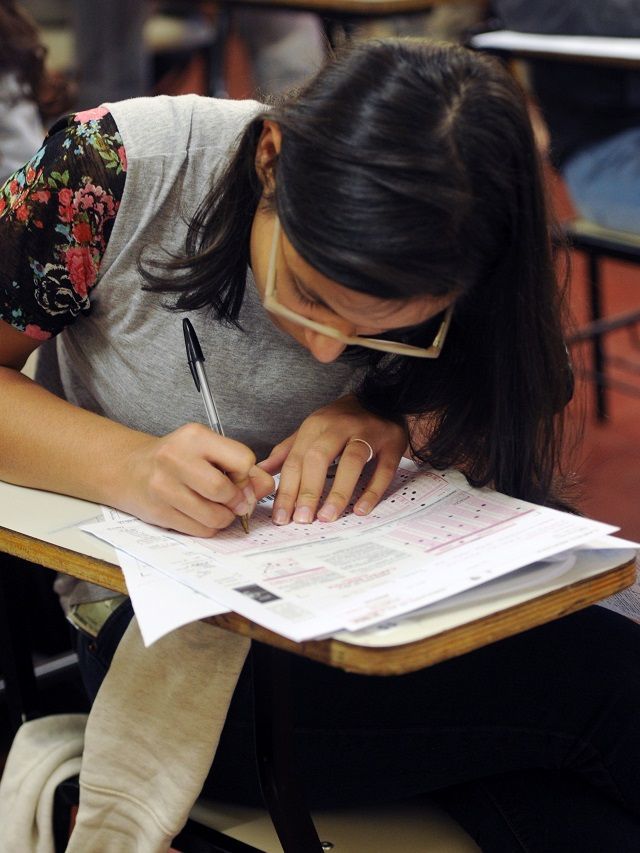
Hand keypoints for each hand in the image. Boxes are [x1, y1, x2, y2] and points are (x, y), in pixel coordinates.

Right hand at [119, 423, 273, 535]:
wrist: (129, 469)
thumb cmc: (177, 459)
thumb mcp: (208, 451)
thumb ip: (242, 467)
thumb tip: (266, 487)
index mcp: (194, 437)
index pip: (242, 459)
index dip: (246, 475)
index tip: (239, 479)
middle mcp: (175, 458)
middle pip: (225, 491)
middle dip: (237, 501)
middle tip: (234, 501)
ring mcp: (163, 487)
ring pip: (215, 516)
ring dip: (225, 518)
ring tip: (218, 508)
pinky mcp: (158, 512)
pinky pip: (200, 530)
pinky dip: (209, 527)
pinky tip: (201, 515)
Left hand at [259, 395, 406, 524]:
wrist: (383, 397)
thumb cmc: (341, 421)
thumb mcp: (311, 430)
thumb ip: (287, 451)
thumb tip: (260, 471)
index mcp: (316, 426)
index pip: (296, 460)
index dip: (287, 490)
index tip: (281, 517)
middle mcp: (340, 427)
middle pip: (320, 458)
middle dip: (308, 491)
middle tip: (302, 520)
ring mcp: (368, 433)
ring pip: (352, 461)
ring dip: (339, 491)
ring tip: (327, 517)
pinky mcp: (392, 443)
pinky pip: (384, 468)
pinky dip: (373, 490)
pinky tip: (361, 510)